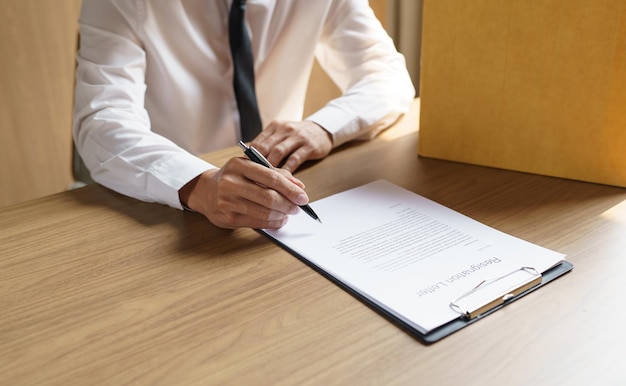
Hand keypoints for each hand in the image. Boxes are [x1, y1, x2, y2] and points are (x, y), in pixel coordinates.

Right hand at [179, 157, 308, 228]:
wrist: (206, 191)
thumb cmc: (234, 178)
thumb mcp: (251, 168)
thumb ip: (276, 174)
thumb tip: (299, 186)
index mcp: (239, 165)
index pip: (271, 177)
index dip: (290, 189)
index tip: (303, 197)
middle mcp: (231, 182)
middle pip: (268, 196)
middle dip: (288, 204)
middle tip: (298, 208)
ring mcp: (227, 201)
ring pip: (264, 212)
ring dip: (282, 215)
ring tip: (289, 213)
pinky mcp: (227, 218)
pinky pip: (257, 223)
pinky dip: (273, 223)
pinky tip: (279, 220)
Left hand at [250, 120, 332, 171]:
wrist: (322, 129)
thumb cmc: (298, 136)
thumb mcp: (282, 134)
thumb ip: (268, 145)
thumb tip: (251, 163)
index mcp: (275, 126)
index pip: (257, 142)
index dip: (249, 158)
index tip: (244, 171)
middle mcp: (285, 129)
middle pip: (266, 147)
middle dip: (257, 163)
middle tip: (252, 178)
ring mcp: (298, 137)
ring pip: (279, 152)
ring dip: (271, 167)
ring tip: (265, 180)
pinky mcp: (309, 146)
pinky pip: (295, 159)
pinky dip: (288, 170)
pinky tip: (283, 179)